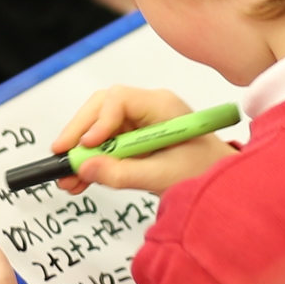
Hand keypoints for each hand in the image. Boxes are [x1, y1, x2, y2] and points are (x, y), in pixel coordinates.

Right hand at [54, 87, 232, 195]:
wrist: (223, 184)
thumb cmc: (205, 173)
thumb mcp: (164, 177)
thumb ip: (124, 173)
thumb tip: (84, 167)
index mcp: (162, 106)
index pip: (119, 100)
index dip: (98, 121)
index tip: (86, 146)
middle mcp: (148, 108)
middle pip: (101, 109)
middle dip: (79, 133)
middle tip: (61, 156)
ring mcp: (139, 122)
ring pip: (98, 127)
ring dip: (80, 151)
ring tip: (67, 179)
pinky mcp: (134, 139)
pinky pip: (104, 144)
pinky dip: (91, 161)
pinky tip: (80, 180)